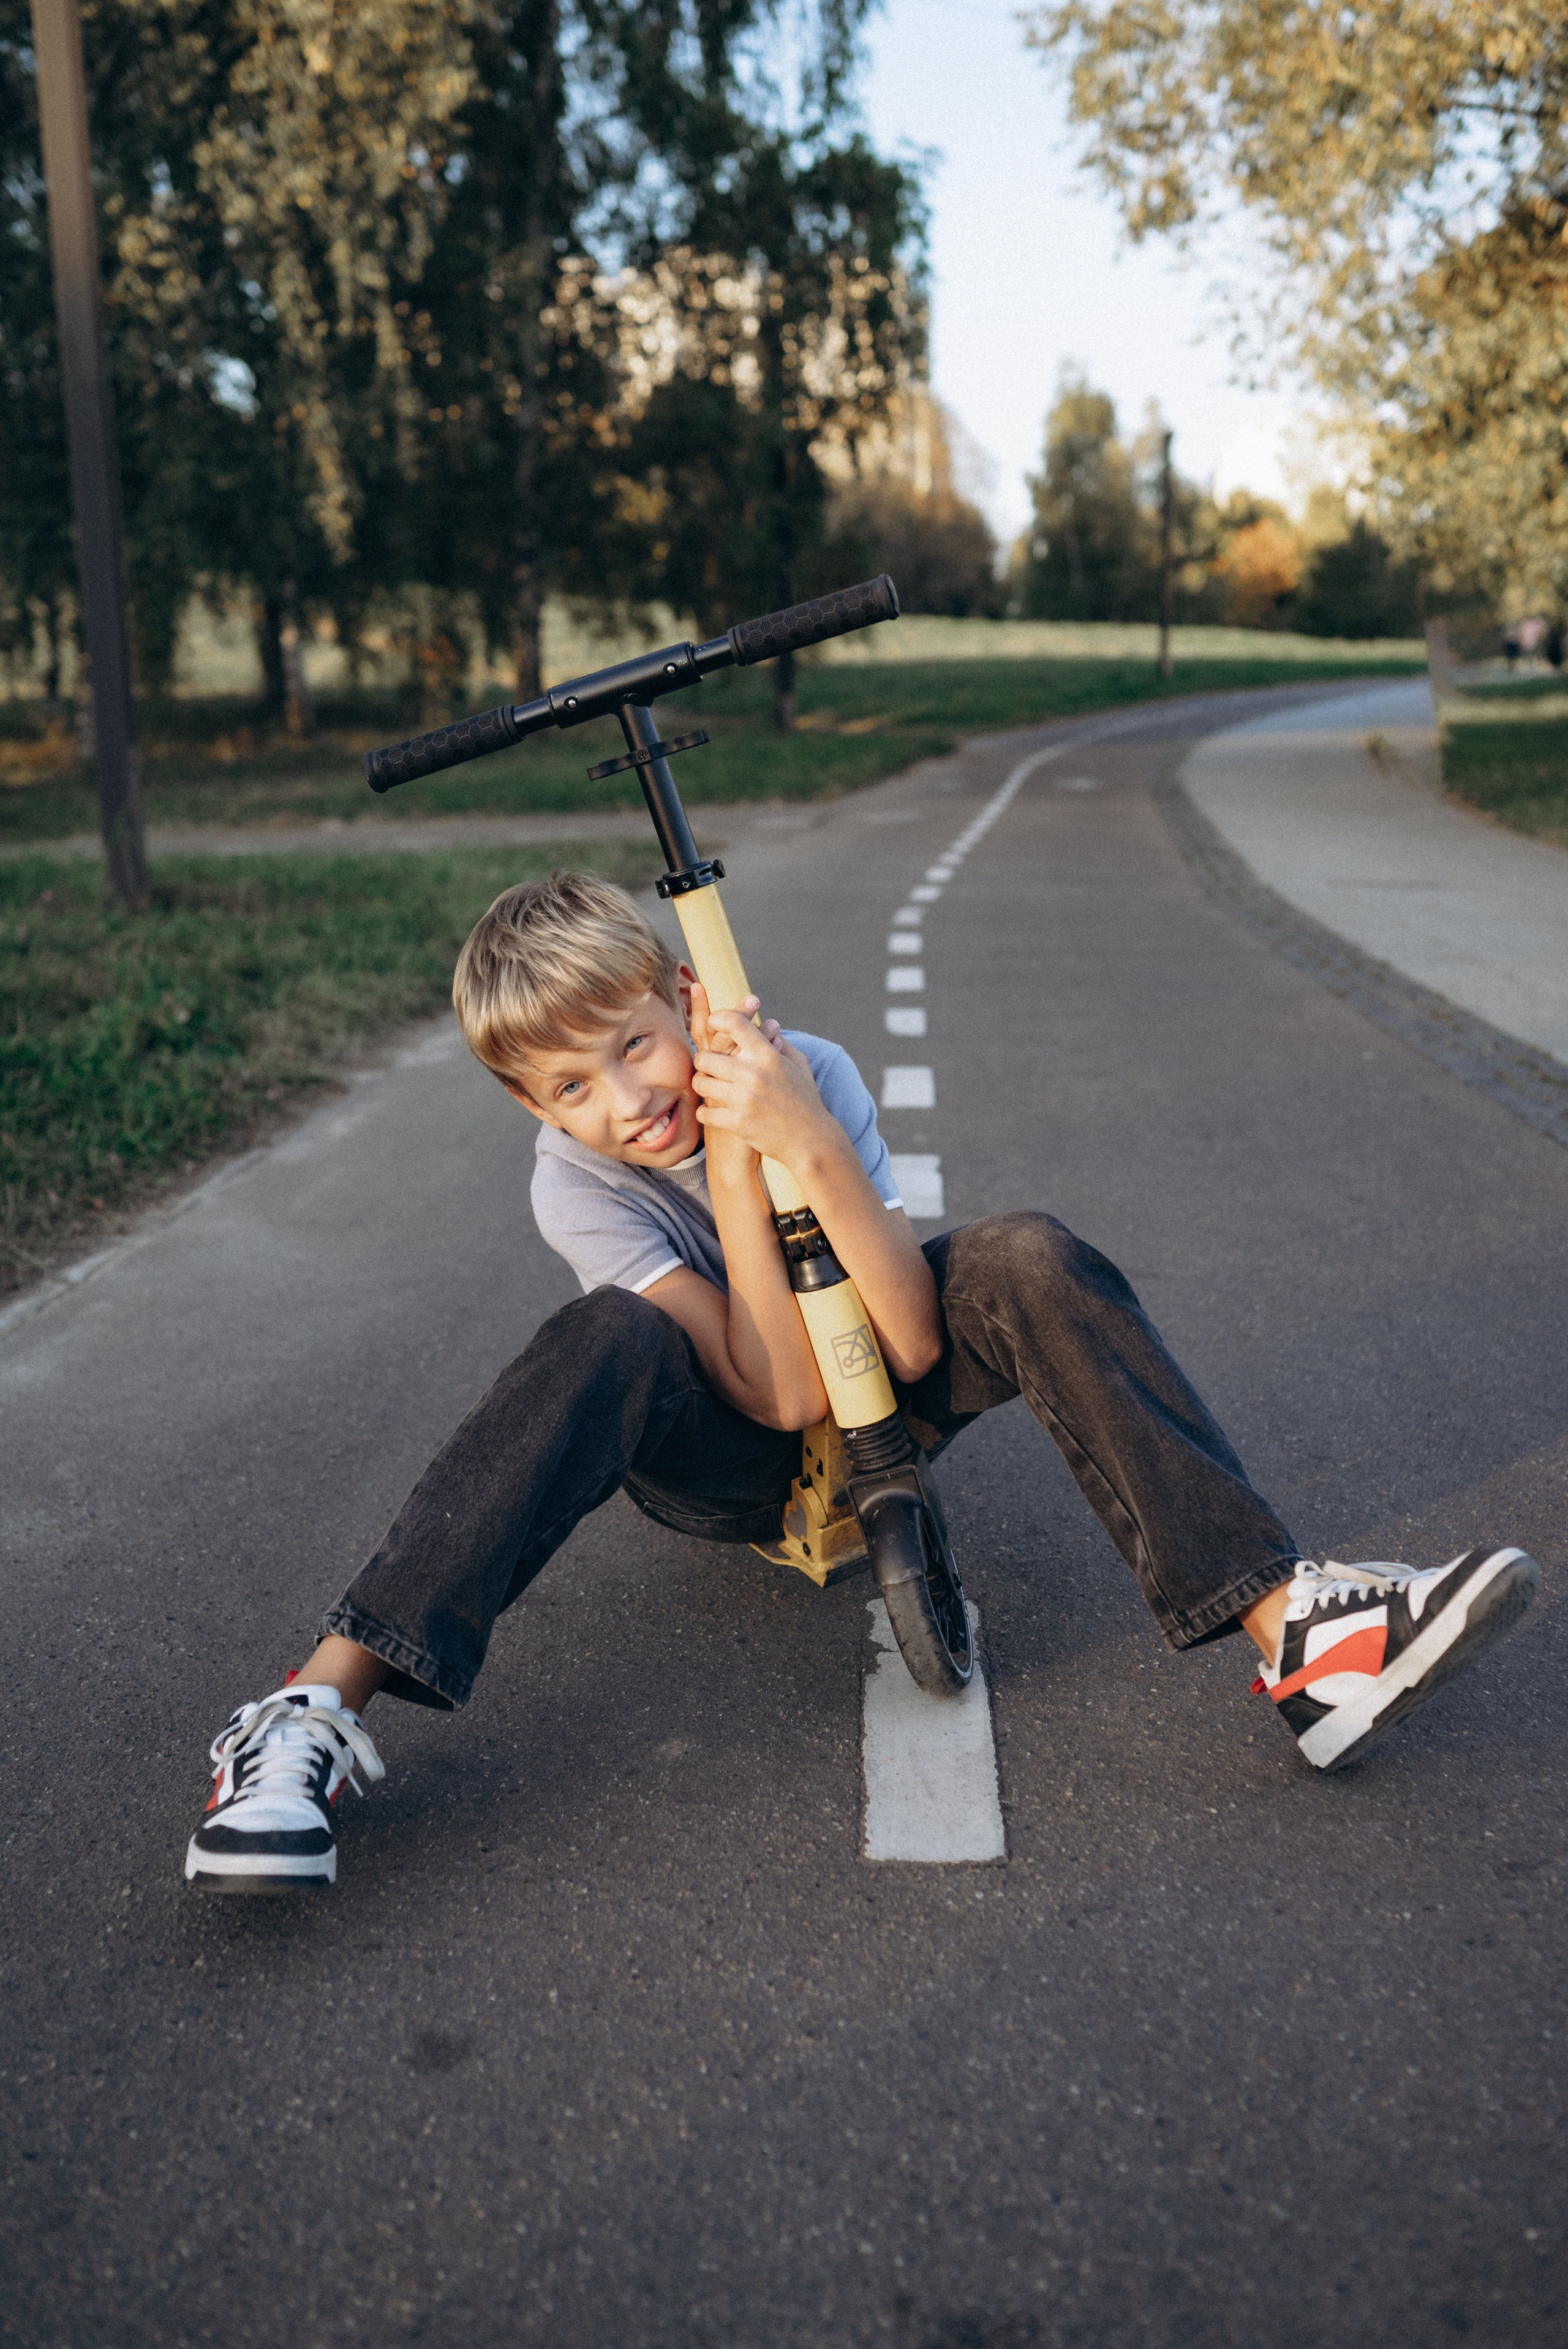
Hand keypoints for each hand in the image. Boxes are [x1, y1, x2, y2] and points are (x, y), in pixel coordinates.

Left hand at [691, 995, 832, 1174]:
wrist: (811, 1140)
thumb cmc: (805, 1100)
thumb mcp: (799, 1065)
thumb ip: (780, 1043)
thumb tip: (767, 1025)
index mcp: (768, 1055)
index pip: (734, 1023)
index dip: (718, 1019)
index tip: (714, 1025)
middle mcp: (753, 1073)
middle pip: (705, 1056)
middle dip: (703, 1061)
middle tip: (708, 1067)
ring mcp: (744, 1099)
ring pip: (700, 1082)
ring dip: (702, 1085)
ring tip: (709, 1087)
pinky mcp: (737, 1122)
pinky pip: (703, 1112)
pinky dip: (705, 1112)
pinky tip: (713, 1112)